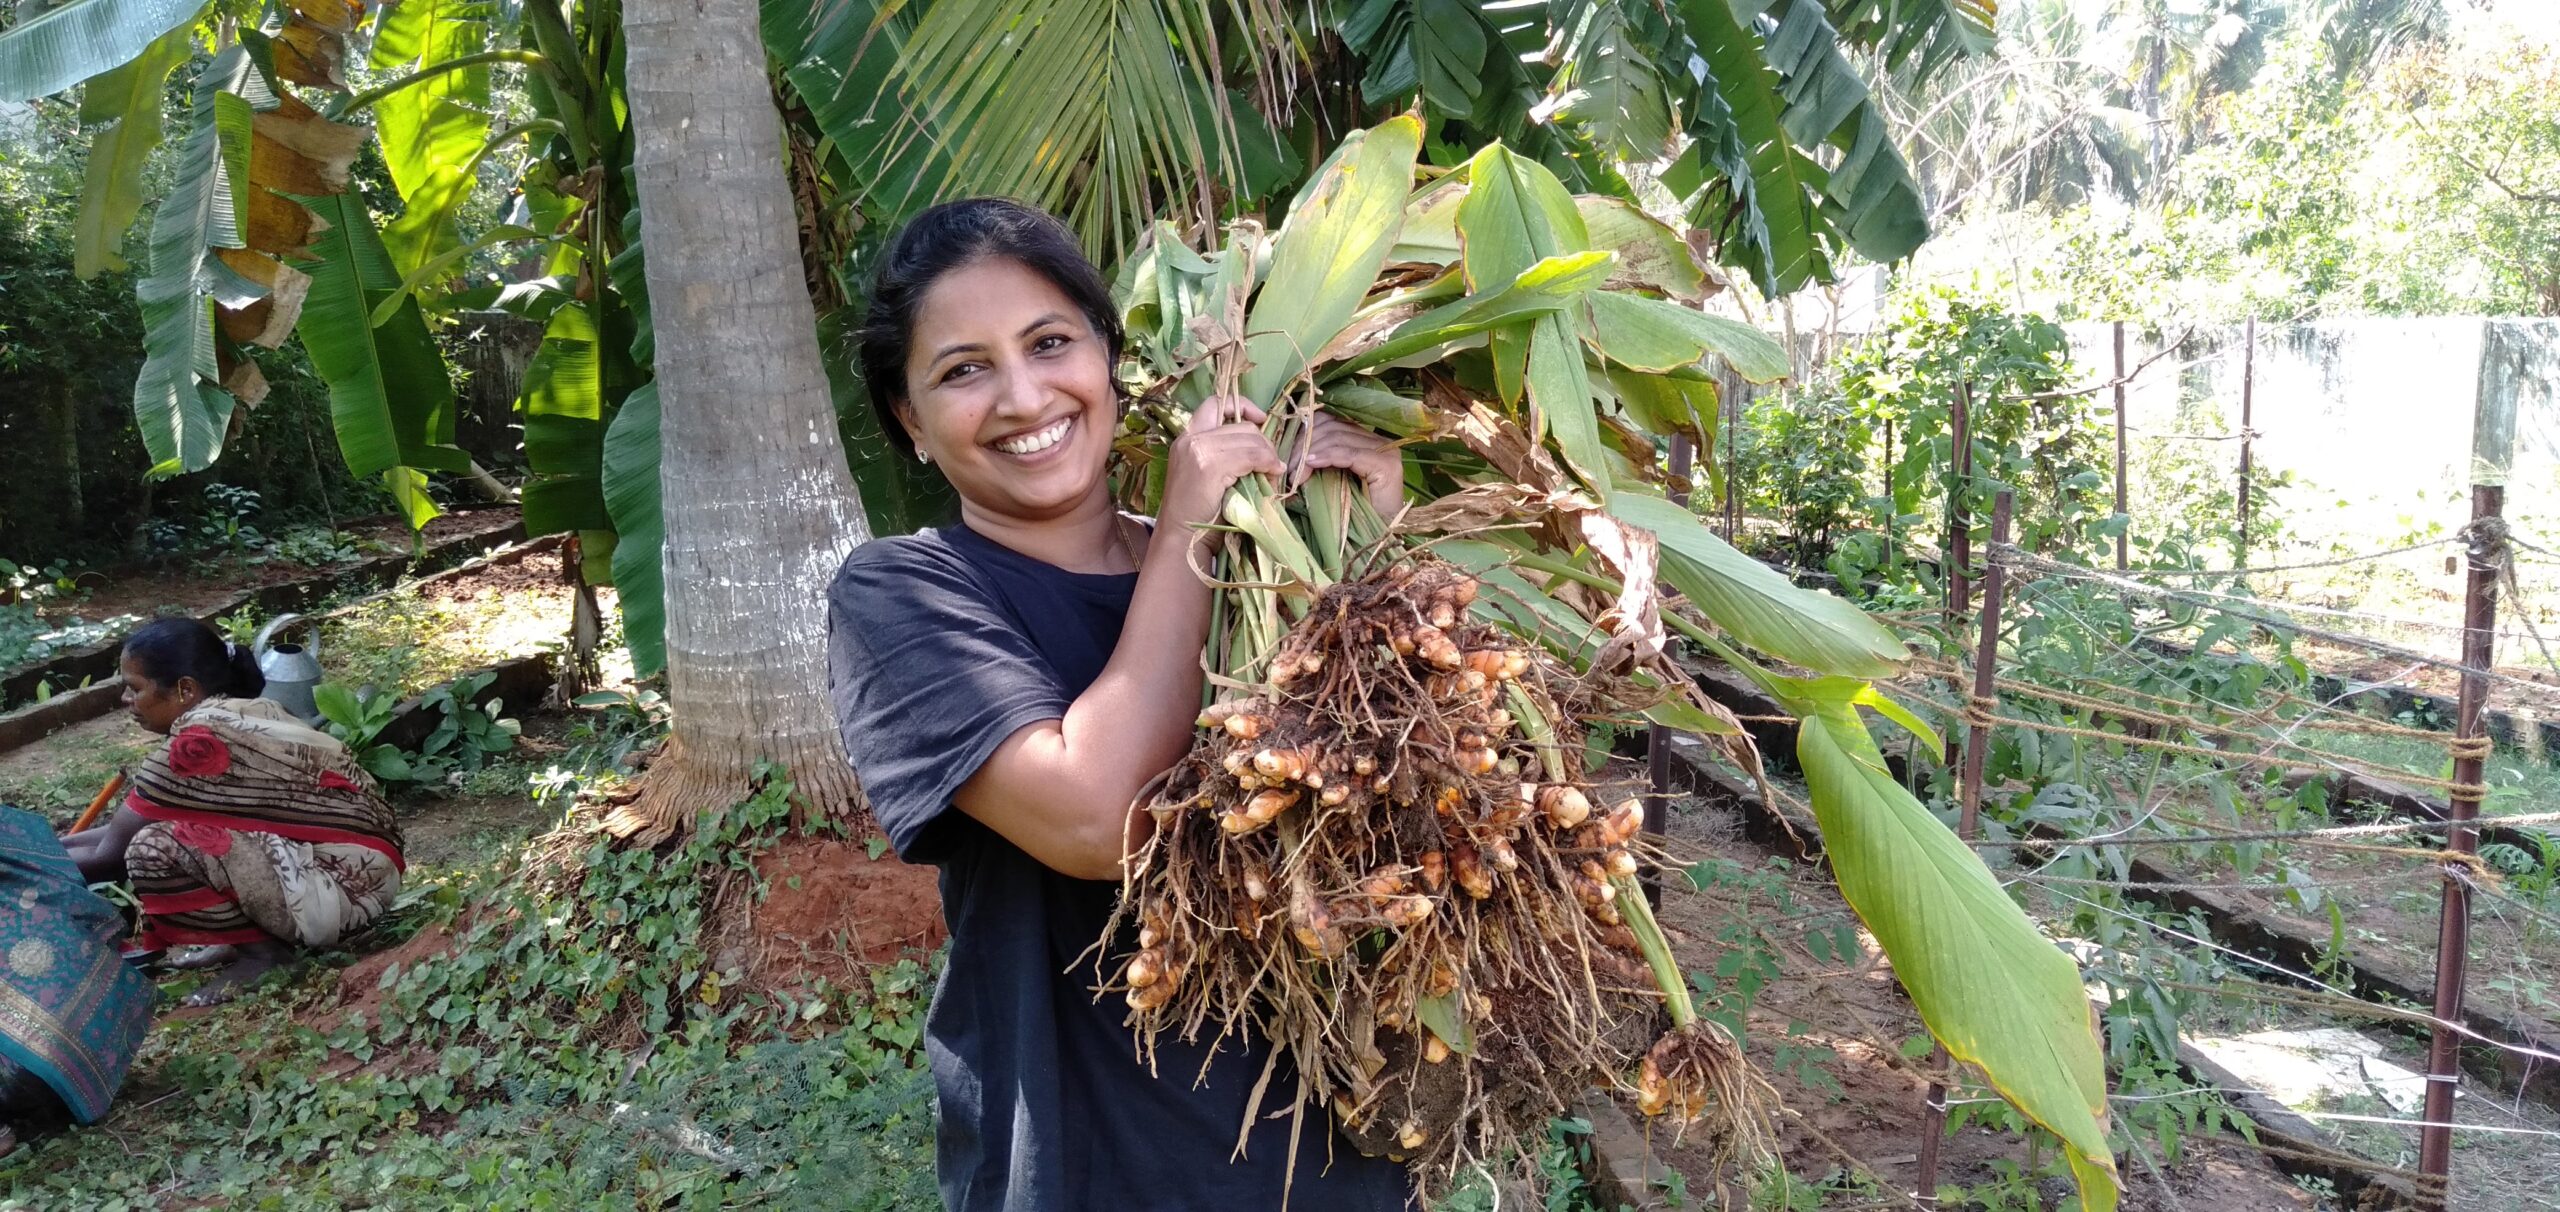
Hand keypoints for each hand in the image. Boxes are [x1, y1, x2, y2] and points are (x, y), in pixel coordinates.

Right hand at [1158, 395, 1282, 536]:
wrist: (1181, 541)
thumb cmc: (1198, 515)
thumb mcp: (1208, 476)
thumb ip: (1227, 455)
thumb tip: (1264, 448)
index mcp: (1187, 437)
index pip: (1215, 403)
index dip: (1242, 406)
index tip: (1259, 420)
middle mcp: (1190, 438)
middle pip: (1240, 423)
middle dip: (1263, 440)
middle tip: (1271, 463)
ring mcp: (1197, 450)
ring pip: (1249, 437)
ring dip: (1268, 454)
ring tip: (1272, 472)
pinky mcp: (1209, 465)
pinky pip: (1251, 454)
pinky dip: (1267, 463)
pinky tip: (1270, 475)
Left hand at [1292, 412, 1404, 517]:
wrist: (1377, 539)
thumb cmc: (1352, 514)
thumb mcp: (1329, 479)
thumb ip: (1318, 458)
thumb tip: (1288, 449)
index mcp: (1366, 439)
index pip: (1331, 421)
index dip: (1305, 432)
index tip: (1287, 454)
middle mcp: (1379, 441)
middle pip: (1332, 427)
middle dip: (1304, 445)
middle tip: (1288, 468)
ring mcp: (1386, 451)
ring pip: (1337, 438)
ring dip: (1310, 454)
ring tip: (1295, 474)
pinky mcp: (1387, 465)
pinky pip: (1349, 453)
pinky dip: (1326, 457)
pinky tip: (1310, 465)